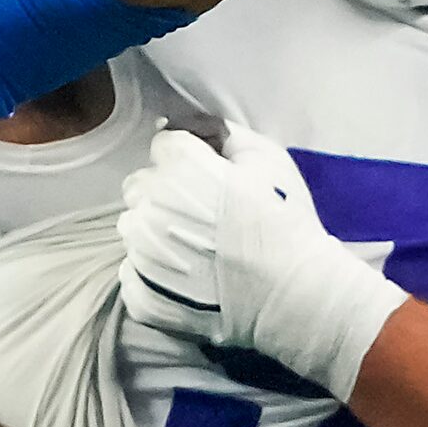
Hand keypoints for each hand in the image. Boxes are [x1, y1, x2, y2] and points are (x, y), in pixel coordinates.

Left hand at [116, 127, 408, 399]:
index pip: (163, 145)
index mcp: (177, 167)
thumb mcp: (269, 159)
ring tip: (195, 248)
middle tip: (203, 212)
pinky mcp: (143, 296)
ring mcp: (141, 255)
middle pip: (141, 186)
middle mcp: (148, 207)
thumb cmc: (284, 221)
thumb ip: (227, 135)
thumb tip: (202, 131)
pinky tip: (187, 279)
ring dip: (155, 232)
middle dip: (165, 192)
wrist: (294, 295)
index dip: (187, 156)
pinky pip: (133, 274)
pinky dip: (152, 274)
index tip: (208, 175)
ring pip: (133, 229)